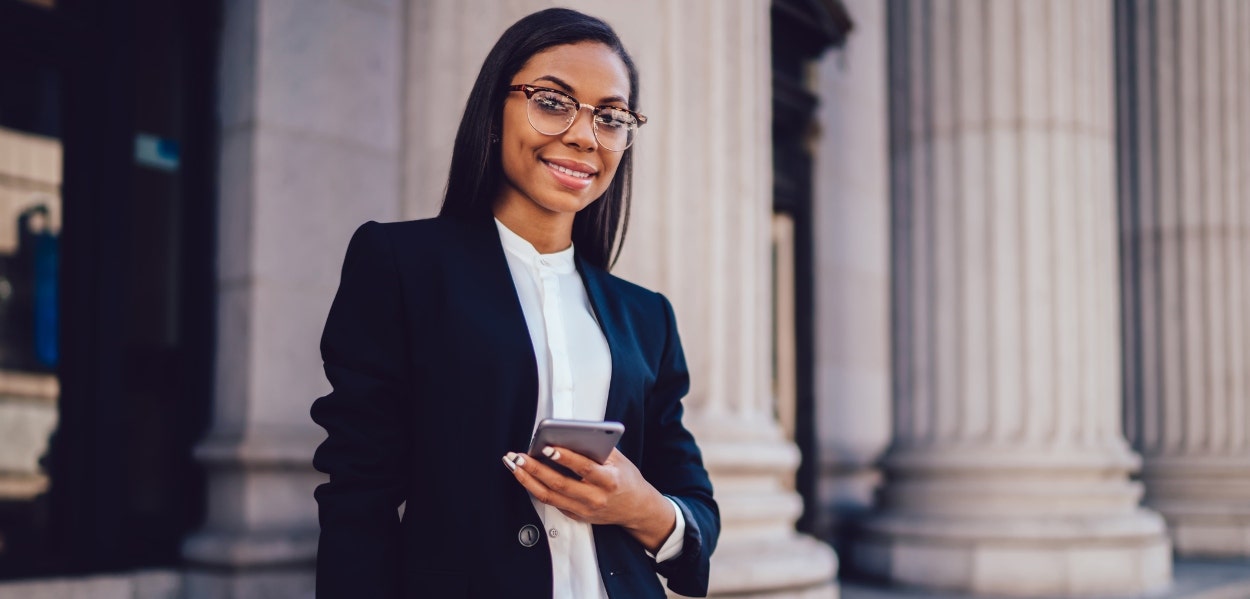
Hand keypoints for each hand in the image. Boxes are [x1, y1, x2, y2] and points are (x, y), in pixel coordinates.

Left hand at [503, 447, 675, 551]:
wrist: (636, 508)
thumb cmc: (626, 479)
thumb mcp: (619, 460)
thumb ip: (597, 448)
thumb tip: (569, 435)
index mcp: (609, 481)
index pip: (584, 469)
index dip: (565, 458)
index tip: (548, 447)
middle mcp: (595, 498)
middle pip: (560, 484)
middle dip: (536, 469)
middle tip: (519, 457)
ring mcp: (584, 510)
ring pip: (550, 496)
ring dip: (528, 480)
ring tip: (514, 465)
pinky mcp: (576, 516)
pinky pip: (552, 502)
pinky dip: (536, 488)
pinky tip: (525, 476)